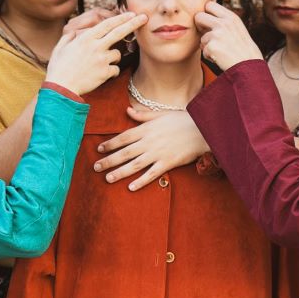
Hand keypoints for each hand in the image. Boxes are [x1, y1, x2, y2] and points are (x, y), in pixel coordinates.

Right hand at [45, 12, 146, 95]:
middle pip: (119, 32)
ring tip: (101, 63)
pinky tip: (103, 74)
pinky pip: (116, 69)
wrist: (61, 87)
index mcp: (86, 38)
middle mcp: (96, 46)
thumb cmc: (59, 67)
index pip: (107, 24)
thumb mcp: (61, 47)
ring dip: (114, 57)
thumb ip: (70, 37)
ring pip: (118, 54)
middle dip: (133, 23)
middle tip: (144, 18)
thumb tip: (75, 32)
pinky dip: (112, 72)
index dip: (121, 18)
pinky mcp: (105, 73)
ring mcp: (102, 60)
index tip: (131, 13)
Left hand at [93, 109, 208, 190]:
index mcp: (146, 129)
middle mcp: (149, 142)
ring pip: (134, 164)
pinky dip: (141, 181)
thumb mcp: (161, 114)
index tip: (99, 149)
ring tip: (107, 178)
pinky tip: (131, 187)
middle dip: (108, 160)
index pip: (123, 137)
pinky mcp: (168, 163)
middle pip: (124, 152)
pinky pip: (152, 174)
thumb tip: (127, 110)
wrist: (203, 128)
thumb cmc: (182, 120)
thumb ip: (143, 114)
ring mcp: (158, 153)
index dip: (110, 144)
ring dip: (120, 172)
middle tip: (95, 167)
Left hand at [194, 1, 262, 70]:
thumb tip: (206, 13)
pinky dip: (210, 56)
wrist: (249, 66)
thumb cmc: (242, 49)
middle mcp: (223, 23)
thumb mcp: (237, 29)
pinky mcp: (211, 46)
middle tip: (208, 35)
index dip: (206, 13)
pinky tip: (221, 57)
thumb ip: (224, 21)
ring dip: (208, 46)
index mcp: (231, 17)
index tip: (208, 22)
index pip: (209, 5)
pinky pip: (203, 50)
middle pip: (199, 16)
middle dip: (199, 25)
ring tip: (222, 51)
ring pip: (202, 38)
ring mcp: (217, 34)